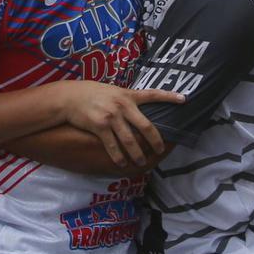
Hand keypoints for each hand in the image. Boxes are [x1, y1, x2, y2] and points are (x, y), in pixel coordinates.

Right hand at [57, 82, 184, 166]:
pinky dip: (118, 157)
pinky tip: (122, 163)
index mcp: (128, 95)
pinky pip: (113, 146)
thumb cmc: (91, 93)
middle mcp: (122, 105)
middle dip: (155, 141)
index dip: (169, 97)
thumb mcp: (112, 90)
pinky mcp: (100, 127)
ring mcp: (112, 117)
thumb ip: (126, 99)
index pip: (152, 94)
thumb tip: (139, 108)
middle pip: (146, 126)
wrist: (69, 97)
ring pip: (130, 141)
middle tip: (161, 150)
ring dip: (137, 154)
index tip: (184, 99)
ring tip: (141, 161)